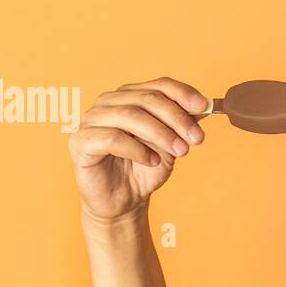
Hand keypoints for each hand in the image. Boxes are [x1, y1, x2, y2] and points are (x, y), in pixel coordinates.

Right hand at [69, 76, 209, 221]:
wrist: (124, 201)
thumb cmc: (144, 169)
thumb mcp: (170, 143)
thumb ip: (183, 123)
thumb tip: (205, 105)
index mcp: (130, 96)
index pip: (158, 85)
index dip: (183, 94)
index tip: (204, 107)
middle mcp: (108, 102)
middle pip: (147, 99)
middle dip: (177, 118)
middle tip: (196, 138)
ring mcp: (91, 120)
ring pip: (130, 115)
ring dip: (161, 133)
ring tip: (179, 152)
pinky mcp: (80, 141)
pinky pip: (112, 138)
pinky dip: (137, 149)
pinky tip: (152, 161)